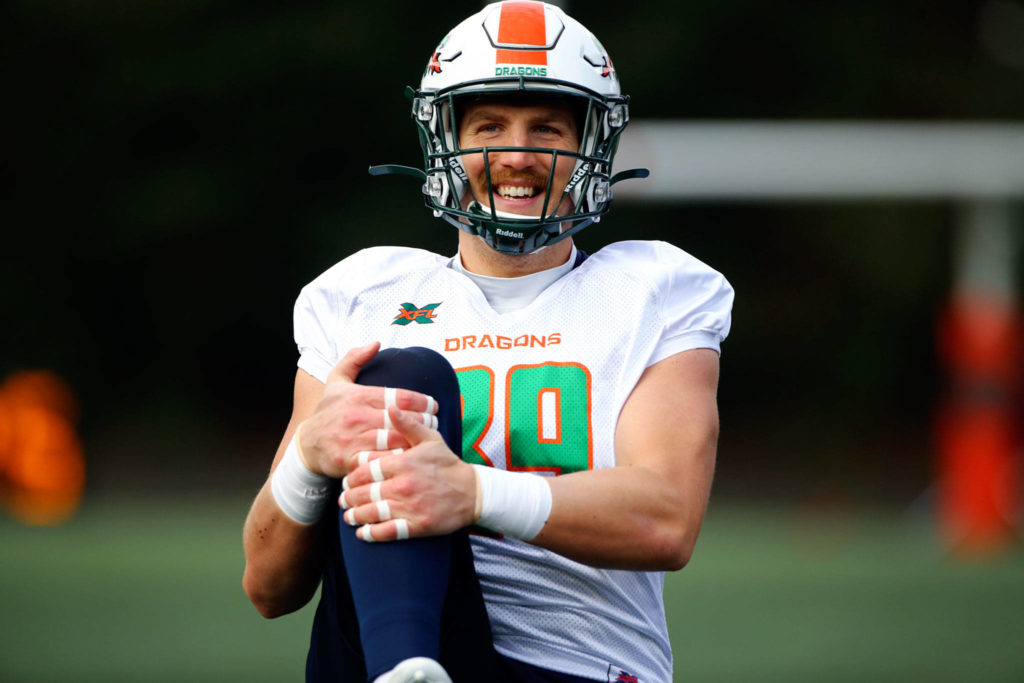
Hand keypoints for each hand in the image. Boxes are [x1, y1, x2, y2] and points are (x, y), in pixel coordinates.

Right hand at [298, 343, 439, 478]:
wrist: (305, 444)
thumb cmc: (328, 411)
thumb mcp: (336, 380)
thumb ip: (354, 359)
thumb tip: (376, 342)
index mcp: (358, 396)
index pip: (399, 396)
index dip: (422, 401)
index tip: (434, 405)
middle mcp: (356, 416)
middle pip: (401, 419)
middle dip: (424, 421)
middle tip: (435, 422)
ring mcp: (352, 440)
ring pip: (393, 440)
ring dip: (414, 440)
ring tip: (426, 439)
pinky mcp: (349, 460)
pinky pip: (380, 461)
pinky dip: (396, 460)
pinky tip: (409, 458)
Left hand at [338, 405, 477, 541]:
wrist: (471, 492)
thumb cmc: (448, 464)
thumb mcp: (430, 439)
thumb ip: (407, 424)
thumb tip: (390, 406)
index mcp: (403, 463)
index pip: (367, 470)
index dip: (352, 477)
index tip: (347, 481)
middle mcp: (404, 485)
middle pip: (365, 493)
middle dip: (350, 497)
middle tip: (344, 499)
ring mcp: (410, 507)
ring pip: (372, 513)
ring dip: (356, 515)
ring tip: (349, 515)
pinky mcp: (417, 526)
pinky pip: (387, 532)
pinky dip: (371, 533)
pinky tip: (362, 532)